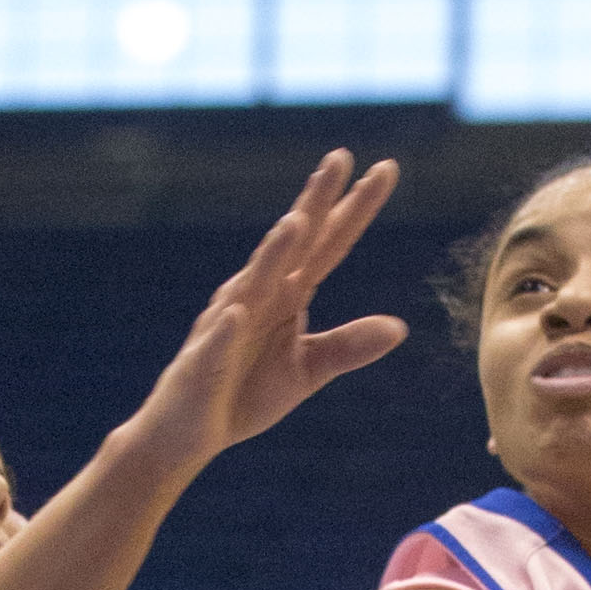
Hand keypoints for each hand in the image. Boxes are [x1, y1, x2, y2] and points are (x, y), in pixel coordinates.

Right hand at [135, 152, 408, 473]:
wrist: (189, 431)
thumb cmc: (245, 393)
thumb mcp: (306, 371)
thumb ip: (349, 346)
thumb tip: (401, 327)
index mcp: (288, 293)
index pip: (329, 243)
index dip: (354, 209)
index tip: (386, 169)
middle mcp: (259, 294)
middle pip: (293, 243)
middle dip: (315, 202)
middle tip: (340, 158)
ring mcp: (228, 324)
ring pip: (254, 281)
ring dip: (273, 254)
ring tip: (296, 223)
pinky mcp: (204, 363)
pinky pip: (216, 344)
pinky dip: (226, 328)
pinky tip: (237, 312)